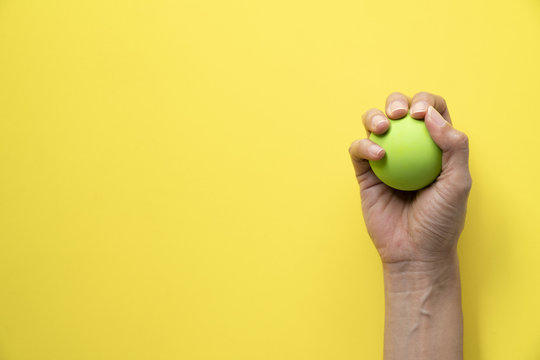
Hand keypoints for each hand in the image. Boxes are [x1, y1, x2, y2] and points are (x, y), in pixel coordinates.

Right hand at [349, 92, 471, 265]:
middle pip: (400, 111)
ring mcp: (385, 160)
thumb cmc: (441, 221)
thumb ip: (454, 146)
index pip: (432, 112)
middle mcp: (409, 149)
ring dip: (375, 116)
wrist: (414, 252)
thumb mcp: (460, 183)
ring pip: (374, 125)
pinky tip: (377, 155)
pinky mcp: (365, 174)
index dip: (427, 102)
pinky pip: (358, 151)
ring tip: (383, 127)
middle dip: (398, 101)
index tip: (422, 115)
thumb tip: (431, 115)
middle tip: (401, 114)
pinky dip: (364, 146)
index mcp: (435, 147)